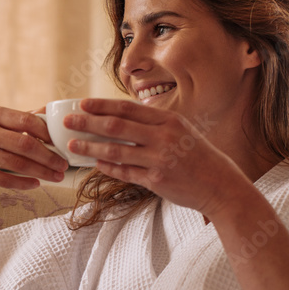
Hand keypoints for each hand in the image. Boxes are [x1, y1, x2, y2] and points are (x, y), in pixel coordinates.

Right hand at [0, 106, 67, 196]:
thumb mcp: (2, 127)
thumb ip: (25, 119)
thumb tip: (53, 111)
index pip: (26, 120)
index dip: (47, 133)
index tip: (62, 144)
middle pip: (24, 144)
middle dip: (49, 157)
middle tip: (64, 165)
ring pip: (17, 164)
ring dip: (42, 172)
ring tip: (57, 177)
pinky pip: (5, 180)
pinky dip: (24, 183)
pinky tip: (37, 184)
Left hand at [63, 98, 244, 216]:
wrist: (220, 185)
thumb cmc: (198, 157)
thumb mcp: (181, 131)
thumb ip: (154, 125)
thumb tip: (121, 118)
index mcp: (168, 120)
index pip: (127, 108)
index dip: (101, 105)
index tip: (82, 104)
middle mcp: (163, 137)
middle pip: (116, 126)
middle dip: (88, 123)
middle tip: (68, 123)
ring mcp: (159, 159)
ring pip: (115, 151)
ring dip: (90, 148)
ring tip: (73, 146)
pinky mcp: (156, 181)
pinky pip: (125, 172)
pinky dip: (107, 168)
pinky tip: (94, 165)